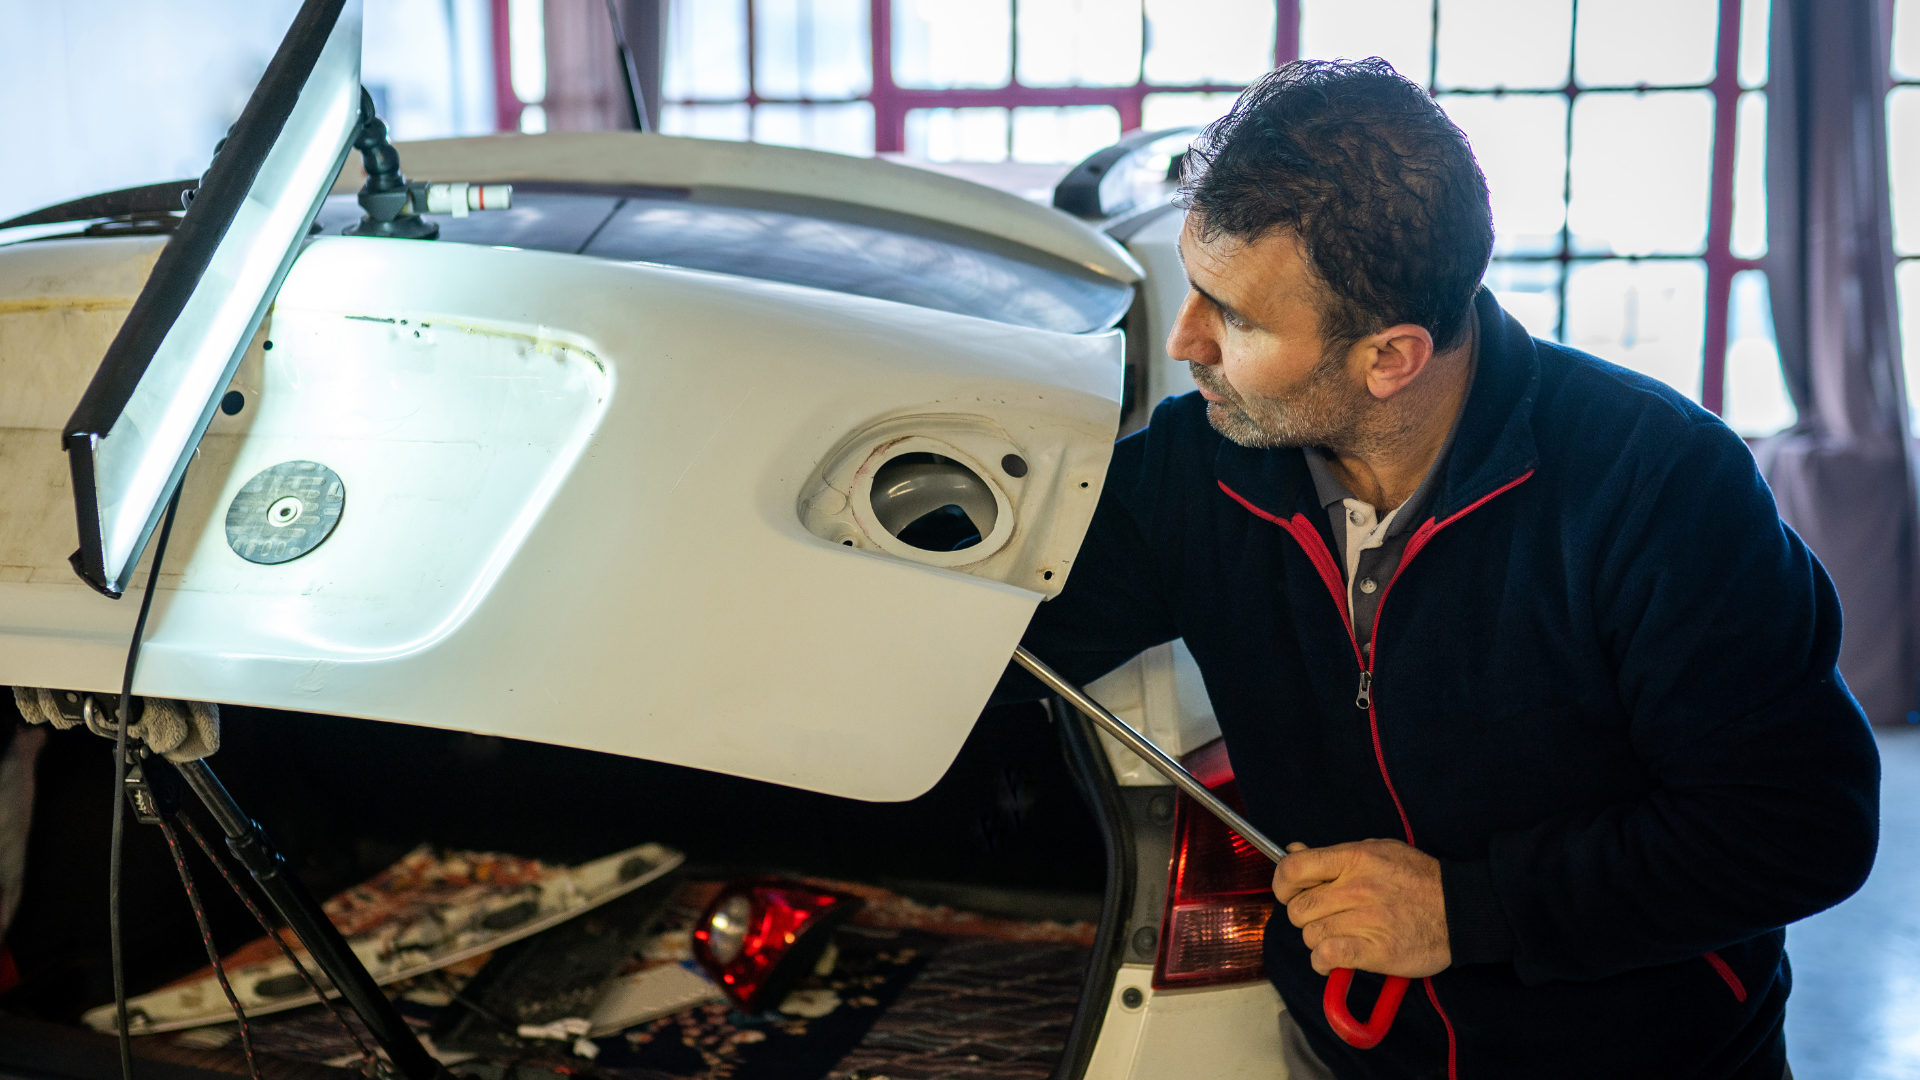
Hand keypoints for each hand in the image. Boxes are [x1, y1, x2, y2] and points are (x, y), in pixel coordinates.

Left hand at [1271, 839, 1449, 978]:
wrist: (1461, 909)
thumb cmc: (1419, 878)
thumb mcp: (1377, 850)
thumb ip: (1333, 855)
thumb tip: (1294, 852)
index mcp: (1354, 858)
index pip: (1294, 868)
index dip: (1282, 883)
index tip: (1288, 892)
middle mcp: (1356, 887)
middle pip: (1298, 909)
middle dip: (1305, 917)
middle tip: (1324, 918)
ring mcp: (1366, 920)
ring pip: (1311, 936)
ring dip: (1318, 941)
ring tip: (1339, 937)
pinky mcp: (1375, 951)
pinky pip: (1327, 957)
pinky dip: (1324, 962)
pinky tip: (1335, 959)